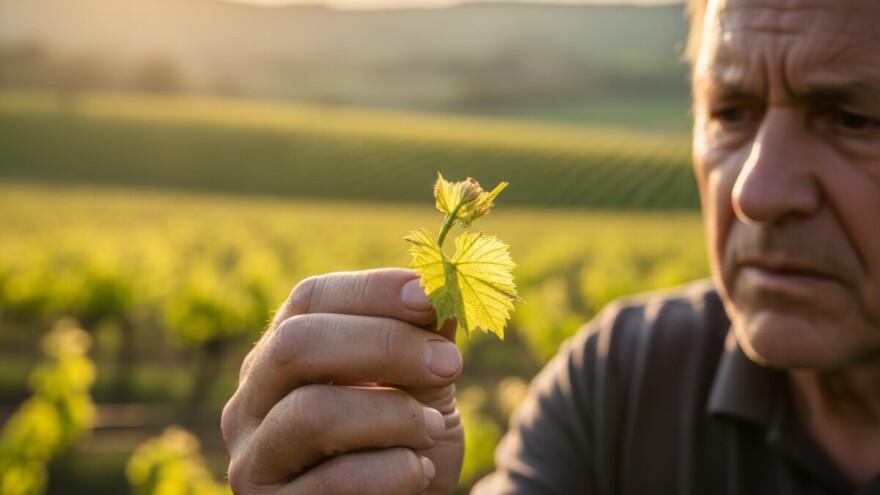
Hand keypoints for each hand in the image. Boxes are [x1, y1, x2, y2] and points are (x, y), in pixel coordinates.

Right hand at [221, 268, 463, 493]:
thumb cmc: (407, 444)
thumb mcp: (423, 386)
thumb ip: (425, 340)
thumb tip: (438, 287)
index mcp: (282, 352)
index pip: (310, 299)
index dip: (373, 290)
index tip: (431, 297)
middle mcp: (252, 400)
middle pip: (296, 345)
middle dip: (384, 345)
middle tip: (448, 362)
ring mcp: (254, 459)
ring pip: (311, 413)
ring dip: (392, 415)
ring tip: (431, 428)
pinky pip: (334, 480)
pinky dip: (393, 471)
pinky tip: (418, 472)